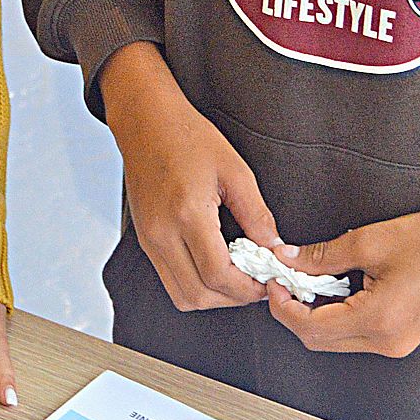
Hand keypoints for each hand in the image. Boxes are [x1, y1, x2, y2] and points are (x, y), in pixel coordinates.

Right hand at [98, 42, 284, 311]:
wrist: (145, 121)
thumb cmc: (187, 137)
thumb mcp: (234, 169)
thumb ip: (257, 214)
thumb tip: (274, 247)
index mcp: (187, 214)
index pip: (218, 275)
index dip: (248, 288)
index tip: (267, 280)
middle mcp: (162, 233)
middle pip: (198, 296)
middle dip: (233, 298)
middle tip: (255, 282)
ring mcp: (149, 239)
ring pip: (182, 295)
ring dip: (213, 295)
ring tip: (236, 275)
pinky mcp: (145, 240)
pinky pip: (170, 279)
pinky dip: (195, 283)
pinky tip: (214, 262)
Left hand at [263, 189, 419, 357]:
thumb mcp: (371, 240)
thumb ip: (323, 256)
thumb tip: (289, 260)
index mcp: (379, 322)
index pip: (310, 329)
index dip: (283, 305)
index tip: (273, 280)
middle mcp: (389, 342)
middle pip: (320, 340)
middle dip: (295, 311)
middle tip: (284, 277)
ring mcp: (399, 343)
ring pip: (338, 339)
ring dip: (317, 312)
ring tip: (308, 277)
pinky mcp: (406, 335)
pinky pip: (358, 333)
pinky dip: (339, 312)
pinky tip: (335, 285)